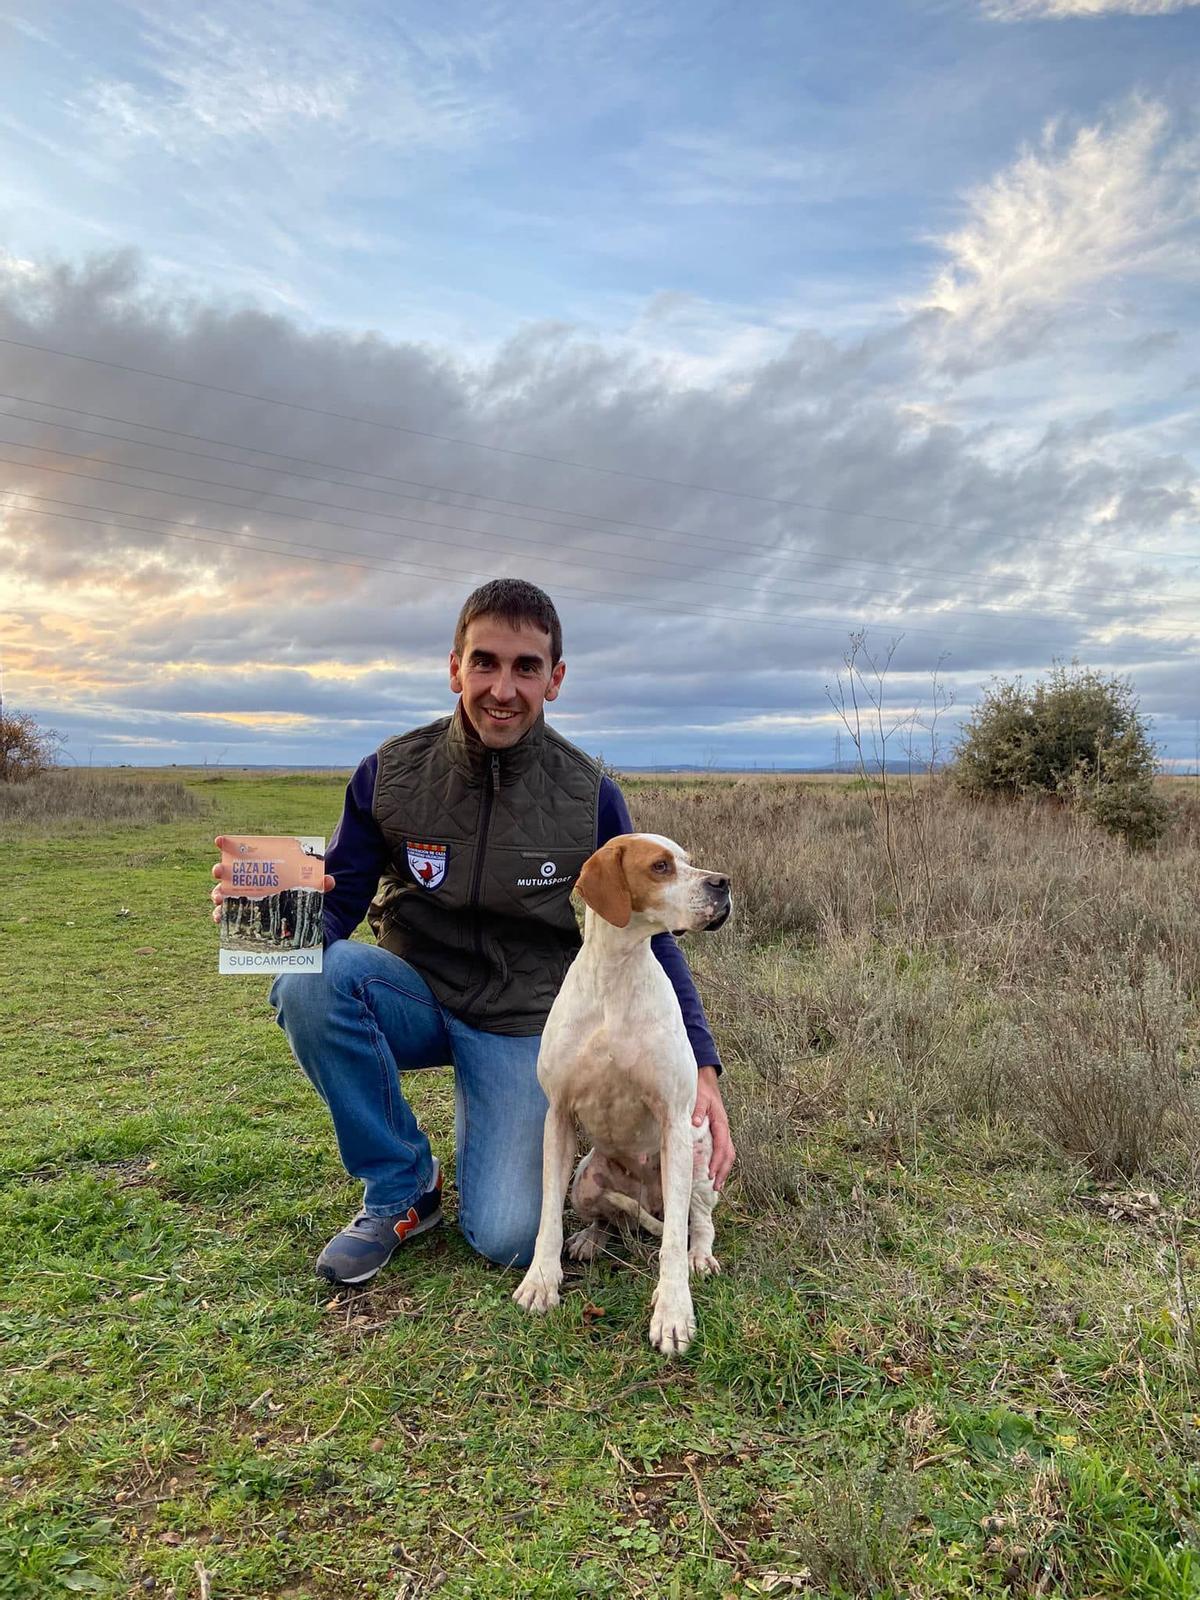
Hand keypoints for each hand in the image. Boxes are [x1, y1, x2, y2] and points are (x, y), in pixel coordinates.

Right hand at [210, 835, 335, 923]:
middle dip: (219, 870)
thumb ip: (317, 883)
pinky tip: (220, 918)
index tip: (219, 840)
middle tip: (220, 871)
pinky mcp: (236, 915)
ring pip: (221, 894)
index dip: (226, 844)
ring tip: (220, 897)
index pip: (239, 852)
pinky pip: (224, 915)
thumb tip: (329, 881)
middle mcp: (243, 881)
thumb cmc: (295, 893)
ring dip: (217, 894)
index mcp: (257, 868)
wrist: (294, 915)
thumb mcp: (307, 886)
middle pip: (225, 873)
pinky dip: (220, 916)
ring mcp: (237, 898)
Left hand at [693, 1066, 734, 1190]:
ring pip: (727, 1154)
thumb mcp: (699, 1097)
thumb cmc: (702, 1089)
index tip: (711, 1173)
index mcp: (721, 1123)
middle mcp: (724, 1129)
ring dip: (723, 1170)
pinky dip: (720, 1162)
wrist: (705, 1079)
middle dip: (723, 1171)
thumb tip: (695, 1123)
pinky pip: (722, 1150)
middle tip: (716, 1187)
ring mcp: (722, 1131)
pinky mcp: (717, 1131)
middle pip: (729, 1154)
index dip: (717, 1162)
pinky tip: (713, 1171)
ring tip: (717, 1185)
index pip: (722, 1146)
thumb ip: (697, 1110)